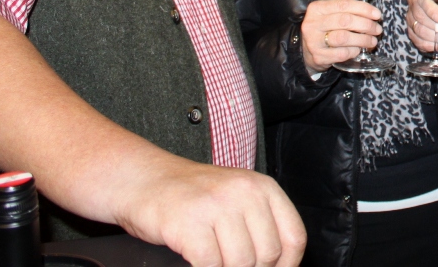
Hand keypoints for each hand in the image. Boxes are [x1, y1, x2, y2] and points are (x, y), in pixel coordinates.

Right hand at [116, 157, 305, 266]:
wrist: (144, 180)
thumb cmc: (191, 196)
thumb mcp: (236, 199)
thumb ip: (259, 224)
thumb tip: (279, 265)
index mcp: (263, 188)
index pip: (293, 237)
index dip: (287, 266)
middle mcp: (244, 192)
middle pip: (267, 255)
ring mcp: (216, 206)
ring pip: (241, 263)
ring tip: (217, 265)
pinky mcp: (188, 223)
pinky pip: (210, 265)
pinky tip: (199, 266)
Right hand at [300, 0, 382, 72]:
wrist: (306, 52)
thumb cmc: (324, 30)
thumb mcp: (330, 16)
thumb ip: (347, 12)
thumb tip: (373, 15)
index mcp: (317, 8)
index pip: (344, 4)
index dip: (364, 9)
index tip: (377, 15)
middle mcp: (313, 23)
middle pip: (345, 21)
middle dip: (366, 25)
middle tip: (377, 30)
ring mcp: (314, 41)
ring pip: (344, 37)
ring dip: (363, 39)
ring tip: (372, 41)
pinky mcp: (318, 56)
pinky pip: (342, 53)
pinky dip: (354, 51)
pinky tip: (359, 50)